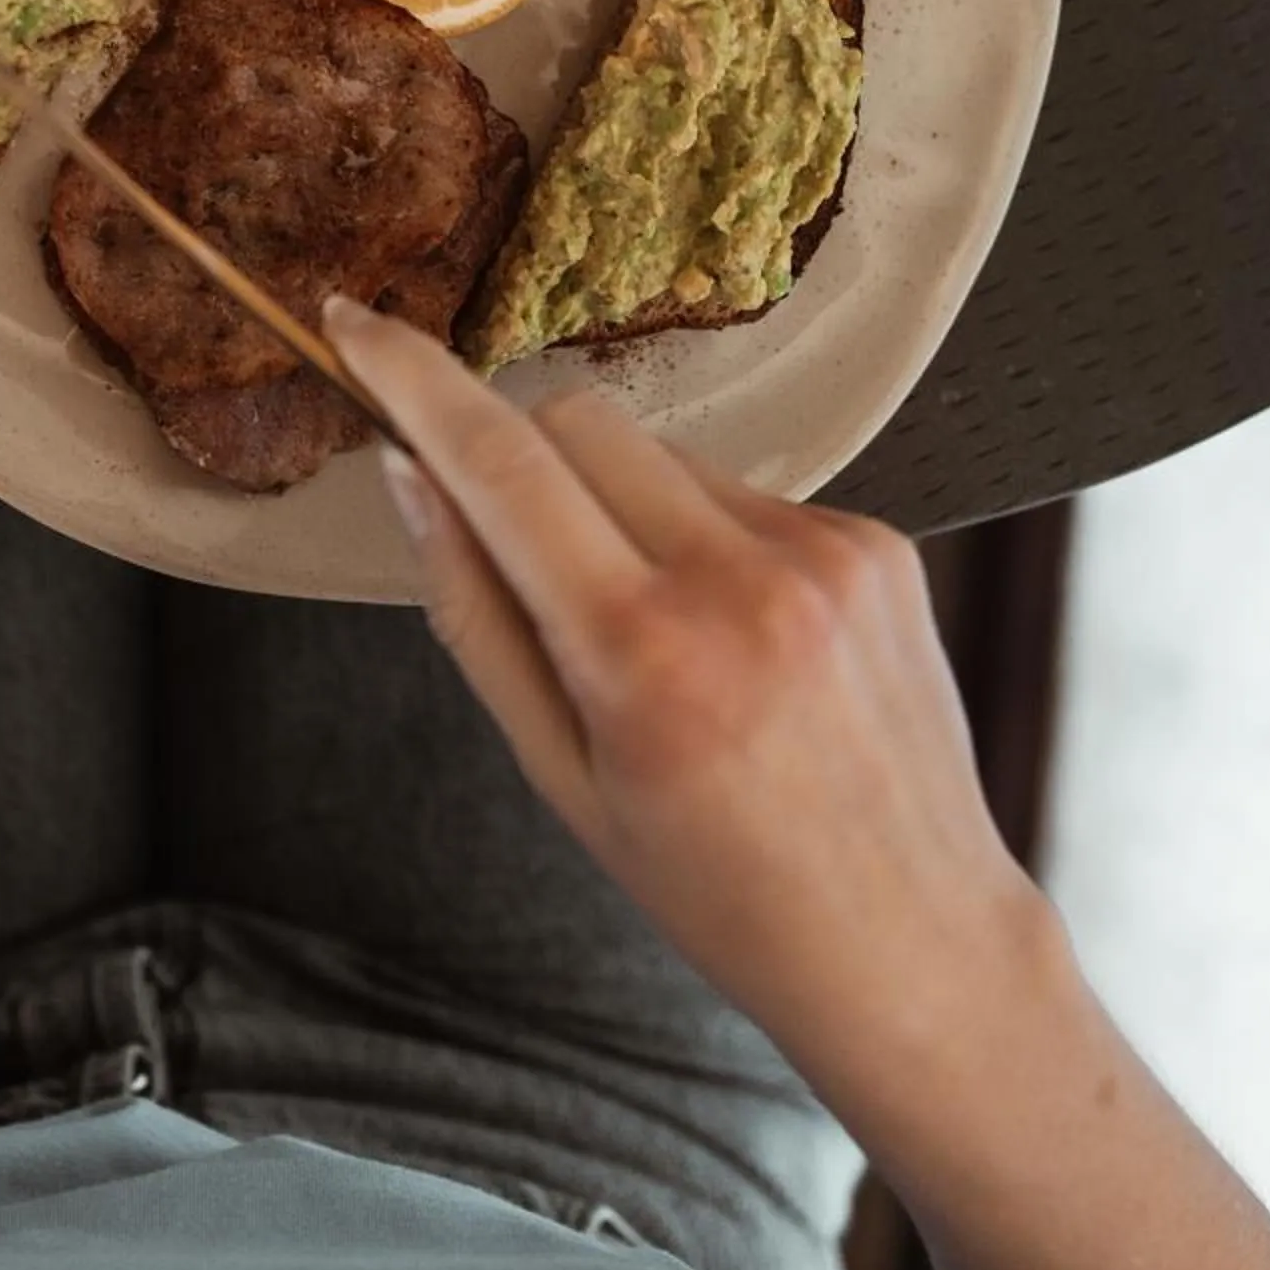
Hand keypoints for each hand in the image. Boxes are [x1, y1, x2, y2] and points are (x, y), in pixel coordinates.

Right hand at [326, 301, 1045, 1109]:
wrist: (915, 944)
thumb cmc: (721, 891)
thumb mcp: (560, 778)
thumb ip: (475, 613)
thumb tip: (408, 474)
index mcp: (643, 656)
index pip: (500, 464)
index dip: (411, 379)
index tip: (353, 325)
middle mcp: (741, 582)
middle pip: (574, 422)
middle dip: (522, 458)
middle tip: (527, 555)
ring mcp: (824, 553)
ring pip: (661, 455)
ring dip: (624, 508)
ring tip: (667, 642)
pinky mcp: (879, 544)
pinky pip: (745, 494)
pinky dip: (712, 543)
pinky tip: (745, 647)